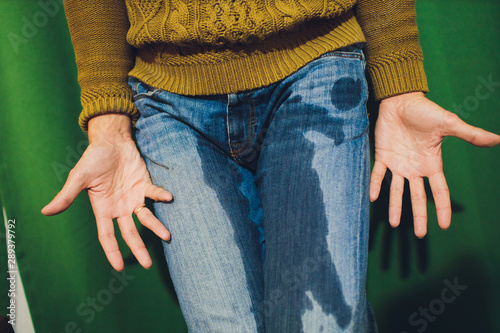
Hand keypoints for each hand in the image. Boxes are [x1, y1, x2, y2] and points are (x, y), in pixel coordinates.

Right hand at [41, 114, 172, 270]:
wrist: (110, 141)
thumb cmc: (93, 159)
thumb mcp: (78, 178)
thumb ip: (66, 196)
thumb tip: (45, 212)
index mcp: (103, 209)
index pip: (107, 236)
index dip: (113, 251)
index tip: (119, 267)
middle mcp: (119, 208)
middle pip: (130, 233)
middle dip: (138, 248)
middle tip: (148, 264)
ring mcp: (133, 198)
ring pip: (146, 218)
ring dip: (156, 226)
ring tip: (167, 236)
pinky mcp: (144, 185)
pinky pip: (154, 193)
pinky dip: (161, 196)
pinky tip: (168, 198)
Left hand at [369, 92, 499, 237]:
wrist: (401, 101)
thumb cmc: (426, 111)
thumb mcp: (449, 124)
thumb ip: (470, 134)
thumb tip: (499, 139)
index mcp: (432, 164)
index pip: (439, 191)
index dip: (442, 207)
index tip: (445, 226)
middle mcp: (415, 168)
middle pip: (417, 197)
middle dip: (418, 216)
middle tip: (420, 236)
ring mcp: (398, 164)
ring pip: (397, 190)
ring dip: (395, 206)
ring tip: (394, 224)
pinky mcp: (383, 156)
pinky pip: (378, 174)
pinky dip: (375, 185)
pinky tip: (373, 197)